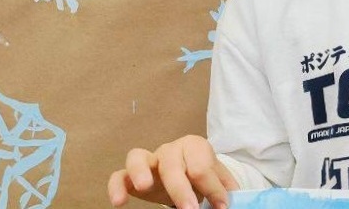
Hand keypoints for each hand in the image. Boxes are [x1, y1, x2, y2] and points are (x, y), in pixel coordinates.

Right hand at [107, 135, 238, 208]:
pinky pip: (118, 175)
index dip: (213, 188)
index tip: (222, 206)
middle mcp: (170, 149)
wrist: (189, 174)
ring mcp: (149, 160)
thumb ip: (225, 188)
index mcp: (195, 146)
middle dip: (181, 188)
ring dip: (140, 171)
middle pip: (172, 162)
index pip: (202, 165)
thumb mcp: (219, 179)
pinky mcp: (131, 175)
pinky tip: (119, 202)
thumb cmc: (203, 176)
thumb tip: (233, 202)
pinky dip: (115, 186)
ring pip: (138, 156)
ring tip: (144, 187)